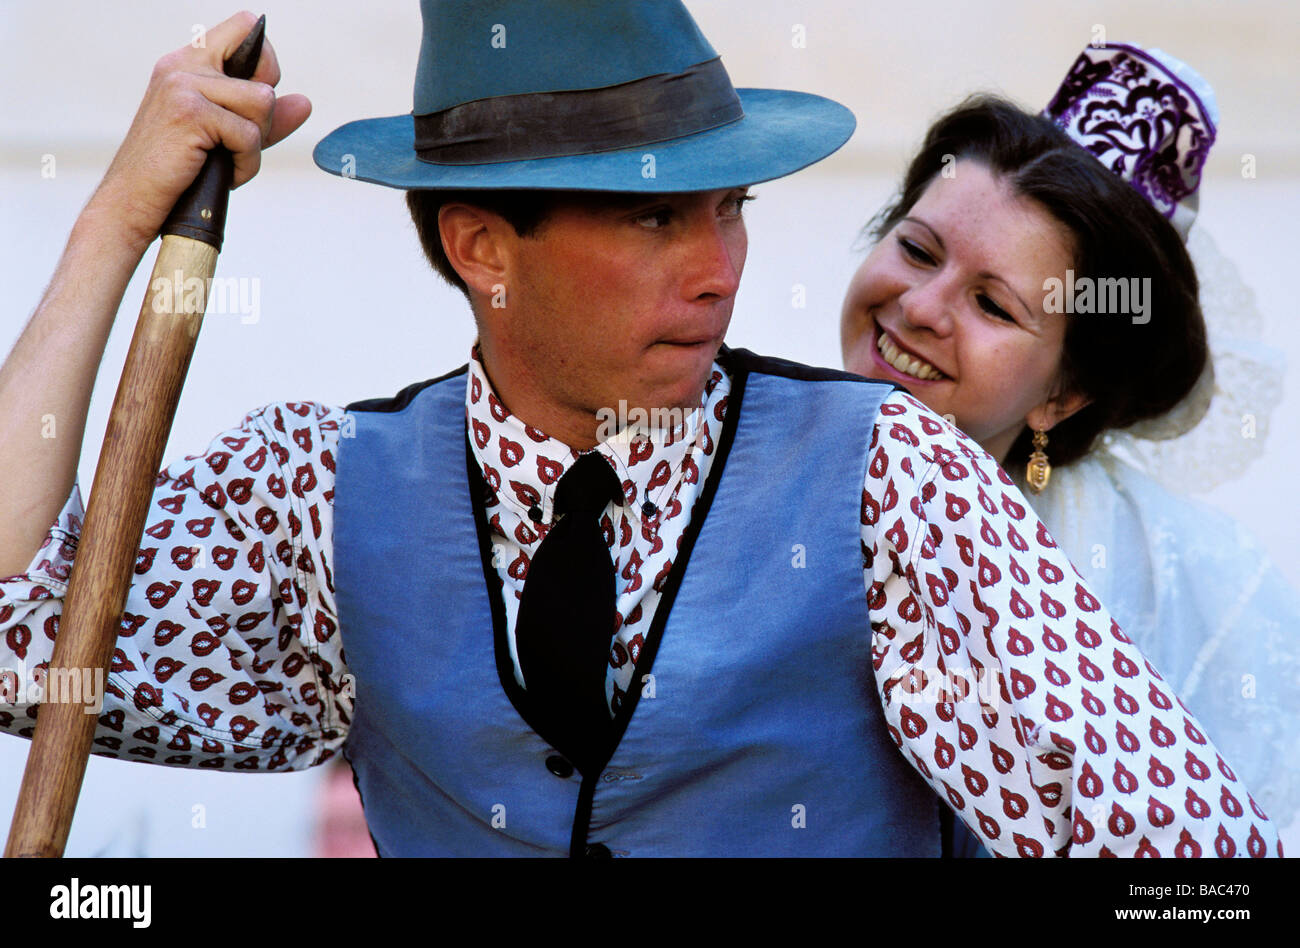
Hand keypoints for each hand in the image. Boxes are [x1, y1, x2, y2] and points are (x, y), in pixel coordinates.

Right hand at [90, 11, 311, 251]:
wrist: (133, 203)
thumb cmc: (177, 173)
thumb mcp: (227, 138)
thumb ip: (263, 118)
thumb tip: (305, 103)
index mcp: (188, 62)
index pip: (244, 27)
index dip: (265, 63)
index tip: (252, 100)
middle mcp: (183, 65)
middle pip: (264, 70)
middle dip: (266, 113)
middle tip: (236, 140)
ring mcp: (184, 85)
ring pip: (263, 104)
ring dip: (254, 145)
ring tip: (226, 160)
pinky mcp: (190, 112)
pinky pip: (250, 136)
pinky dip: (246, 165)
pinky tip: (222, 173)